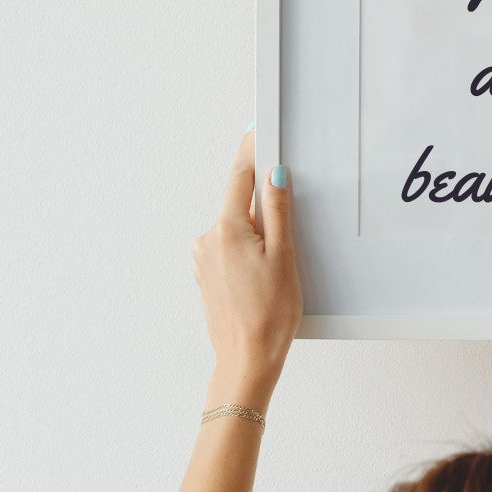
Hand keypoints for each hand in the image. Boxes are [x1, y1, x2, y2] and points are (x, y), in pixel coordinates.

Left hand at [192, 130, 302, 396]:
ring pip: (236, 229)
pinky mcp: (207, 276)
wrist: (247, 359)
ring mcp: (204, 259)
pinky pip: (230, 249)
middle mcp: (208, 240)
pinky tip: (263, 278)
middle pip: (241, 205)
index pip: (240, 177)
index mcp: (227, 230)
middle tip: (287, 236)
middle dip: (265, 209)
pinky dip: (248, 252)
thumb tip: (275, 176)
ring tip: (276, 269)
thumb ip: (279, 213)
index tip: (259, 132)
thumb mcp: (284, 257)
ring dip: (257, 236)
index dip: (252, 152)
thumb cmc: (269, 315)